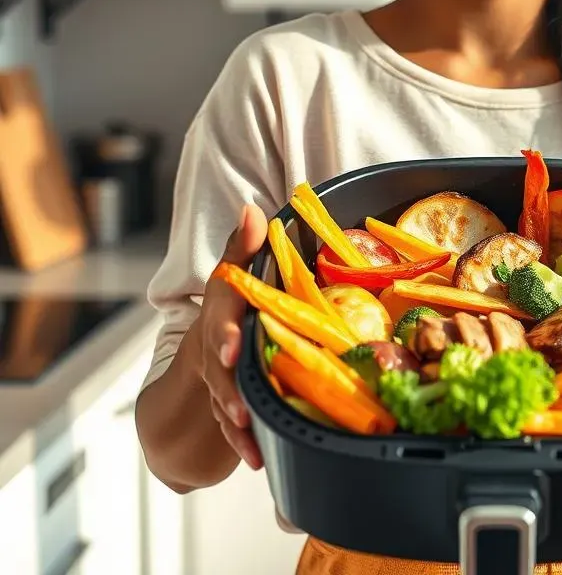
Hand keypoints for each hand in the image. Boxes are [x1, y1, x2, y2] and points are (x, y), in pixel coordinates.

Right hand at [198, 203, 268, 470]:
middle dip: (227, 383)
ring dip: (234, 416)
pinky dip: (245, 441)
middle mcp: (215, 346)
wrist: (199, 362)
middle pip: (218, 367)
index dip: (225, 334)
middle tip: (240, 404)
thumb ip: (242, 247)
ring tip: (249, 433)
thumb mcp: (231, 279)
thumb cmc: (227, 310)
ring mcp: (218, 379)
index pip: (219, 317)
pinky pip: (235, 425)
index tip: (231, 350)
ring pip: (224, 399)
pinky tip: (259, 456)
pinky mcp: (230, 405)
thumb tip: (252, 208)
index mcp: (220, 312)